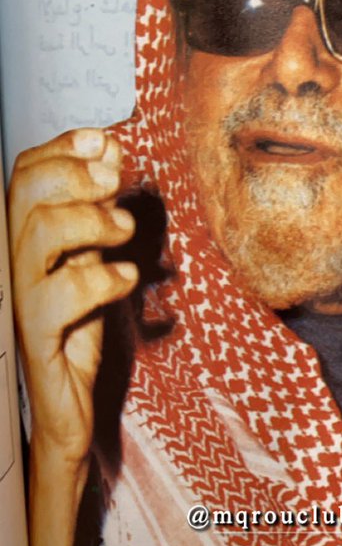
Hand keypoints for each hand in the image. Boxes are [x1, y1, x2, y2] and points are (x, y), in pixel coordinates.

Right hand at [8, 128, 137, 466]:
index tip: (104, 142)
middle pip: (25, 192)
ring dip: (93, 222)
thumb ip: (95, 205)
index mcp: (18, 234)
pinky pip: (63, 294)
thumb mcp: (90, 253)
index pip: (24, 171)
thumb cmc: (76, 324)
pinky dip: (105, 278)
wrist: (67, 402)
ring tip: (125, 231)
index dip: (63, 148)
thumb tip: (109, 148)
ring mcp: (15, 297)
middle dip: (77, 176)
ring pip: (40, 234)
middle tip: (115, 184)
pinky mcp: (33, 335)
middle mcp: (7, 260)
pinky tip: (126, 280)